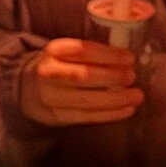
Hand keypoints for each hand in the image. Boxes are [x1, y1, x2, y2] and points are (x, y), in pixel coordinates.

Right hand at [18, 38, 142, 125]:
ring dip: (116, 99)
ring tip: (136, 96)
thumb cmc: (60, 66)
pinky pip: (86, 117)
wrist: (29, 88)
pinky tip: (127, 110)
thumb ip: (91, 54)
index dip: (108, 55)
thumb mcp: (68, 52)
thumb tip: (127, 59)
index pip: (83, 50)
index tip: (129, 58)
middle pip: (84, 75)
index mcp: (54, 50)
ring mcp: (51, 97)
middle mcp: (49, 73)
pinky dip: (109, 114)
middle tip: (133, 77)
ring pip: (86, 99)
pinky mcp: (56, 116)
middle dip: (113, 77)